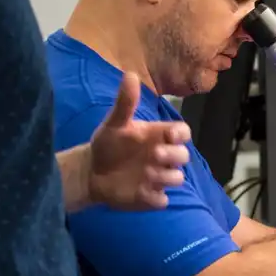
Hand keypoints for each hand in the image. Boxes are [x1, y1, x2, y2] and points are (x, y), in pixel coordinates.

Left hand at [87, 73, 191, 209]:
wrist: (91, 172)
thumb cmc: (108, 144)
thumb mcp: (114, 123)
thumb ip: (125, 102)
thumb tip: (130, 74)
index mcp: (159, 136)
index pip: (183, 133)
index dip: (180, 134)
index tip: (169, 134)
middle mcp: (164, 157)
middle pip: (184, 156)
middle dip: (173, 156)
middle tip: (154, 154)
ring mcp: (159, 178)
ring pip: (177, 179)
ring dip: (165, 177)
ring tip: (145, 173)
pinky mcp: (152, 197)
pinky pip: (162, 200)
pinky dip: (155, 198)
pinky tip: (141, 192)